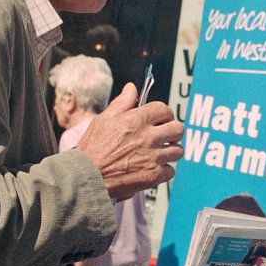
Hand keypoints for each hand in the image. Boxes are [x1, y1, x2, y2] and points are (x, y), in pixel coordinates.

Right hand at [75, 82, 183, 199]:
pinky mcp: (154, 175)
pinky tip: (153, 168)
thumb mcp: (103, 119)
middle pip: (178, 128)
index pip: (164, 109)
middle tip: (164, 135)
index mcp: (136, 120)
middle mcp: (149, 137)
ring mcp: (153, 157)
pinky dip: (164, 170)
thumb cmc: (92, 148)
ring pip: (178, 150)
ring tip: (159, 153)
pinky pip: (171, 170)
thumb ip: (122, 102)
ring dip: (170, 151)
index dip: (163, 113)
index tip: (160, 119)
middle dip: (172, 130)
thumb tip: (132, 88)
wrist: (87, 177)